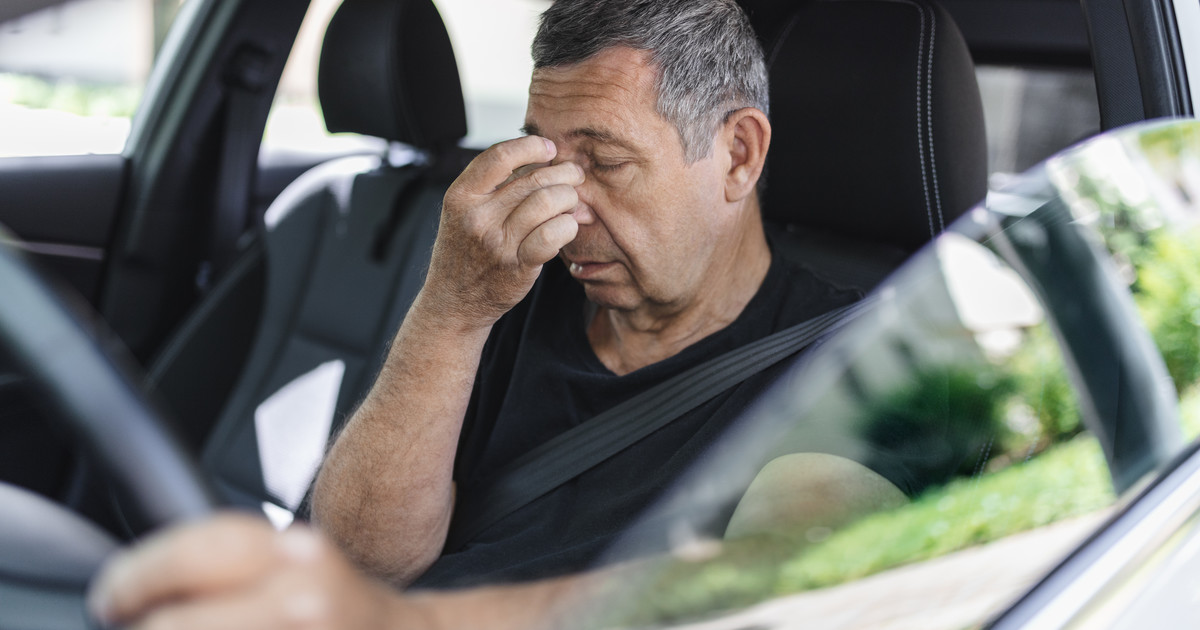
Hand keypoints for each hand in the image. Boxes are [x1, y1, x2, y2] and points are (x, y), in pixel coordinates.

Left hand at [88, 513, 427, 629]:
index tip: (112, 596)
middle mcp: (299, 605)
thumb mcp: (292, 558)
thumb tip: (140, 580)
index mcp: (298, 557)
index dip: (134, 578)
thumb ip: (227, 559)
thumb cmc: (337, 605)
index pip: (191, 554)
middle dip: (139, 624)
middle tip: (125, 622)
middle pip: (172, 625)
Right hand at [423, 135, 583, 327]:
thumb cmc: (466, 251)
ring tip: (571, 202)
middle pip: (534, 179)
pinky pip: (554, 234)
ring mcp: (498, 243)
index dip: (531, 146)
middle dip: (563, 172)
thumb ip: (494, 186)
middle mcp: (477, 217)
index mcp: (461, 196)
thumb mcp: (464, 212)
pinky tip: (567, 226)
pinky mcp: (519, 266)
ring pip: (548, 202)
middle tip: (573, 175)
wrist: (453, 302)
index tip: (548, 149)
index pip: (500, 156)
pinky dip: (568, 226)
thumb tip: (545, 159)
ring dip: (569, 198)